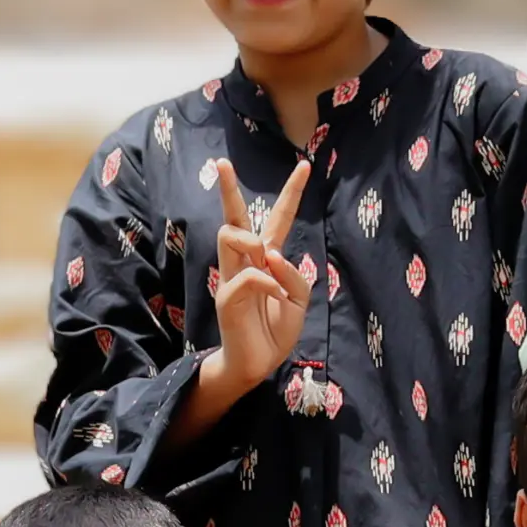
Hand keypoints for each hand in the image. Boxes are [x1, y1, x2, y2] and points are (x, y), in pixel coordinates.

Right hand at [212, 161, 311, 387]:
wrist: (258, 363)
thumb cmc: (276, 330)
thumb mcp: (299, 300)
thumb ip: (294, 276)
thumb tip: (273, 257)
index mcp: (267, 258)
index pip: (278, 218)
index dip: (291, 193)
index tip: (305, 166)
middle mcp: (246, 261)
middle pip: (234, 216)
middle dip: (228, 189)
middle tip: (222, 163)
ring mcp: (233, 277)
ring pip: (230, 235)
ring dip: (253, 241)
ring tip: (267, 259)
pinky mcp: (227, 297)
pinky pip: (247, 275)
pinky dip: (267, 281)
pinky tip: (275, 294)